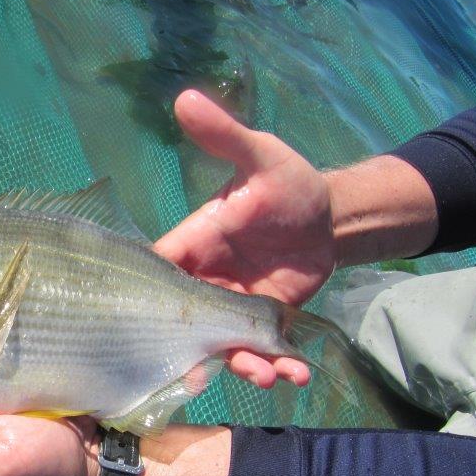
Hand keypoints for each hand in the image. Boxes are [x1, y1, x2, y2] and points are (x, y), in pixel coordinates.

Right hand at [155, 90, 336, 388]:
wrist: (328, 218)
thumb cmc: (287, 183)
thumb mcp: (260, 157)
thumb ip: (224, 137)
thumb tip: (184, 98)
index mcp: (196, 243)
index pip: (161, 273)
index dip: (151, 301)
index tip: (146, 327)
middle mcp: (207, 281)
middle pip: (187, 325)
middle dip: (196, 352)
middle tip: (206, 373)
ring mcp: (234, 308)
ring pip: (223, 347)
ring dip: (243, 368)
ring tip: (269, 378)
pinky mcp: (262, 326)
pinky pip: (260, 352)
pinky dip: (276, 369)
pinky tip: (294, 376)